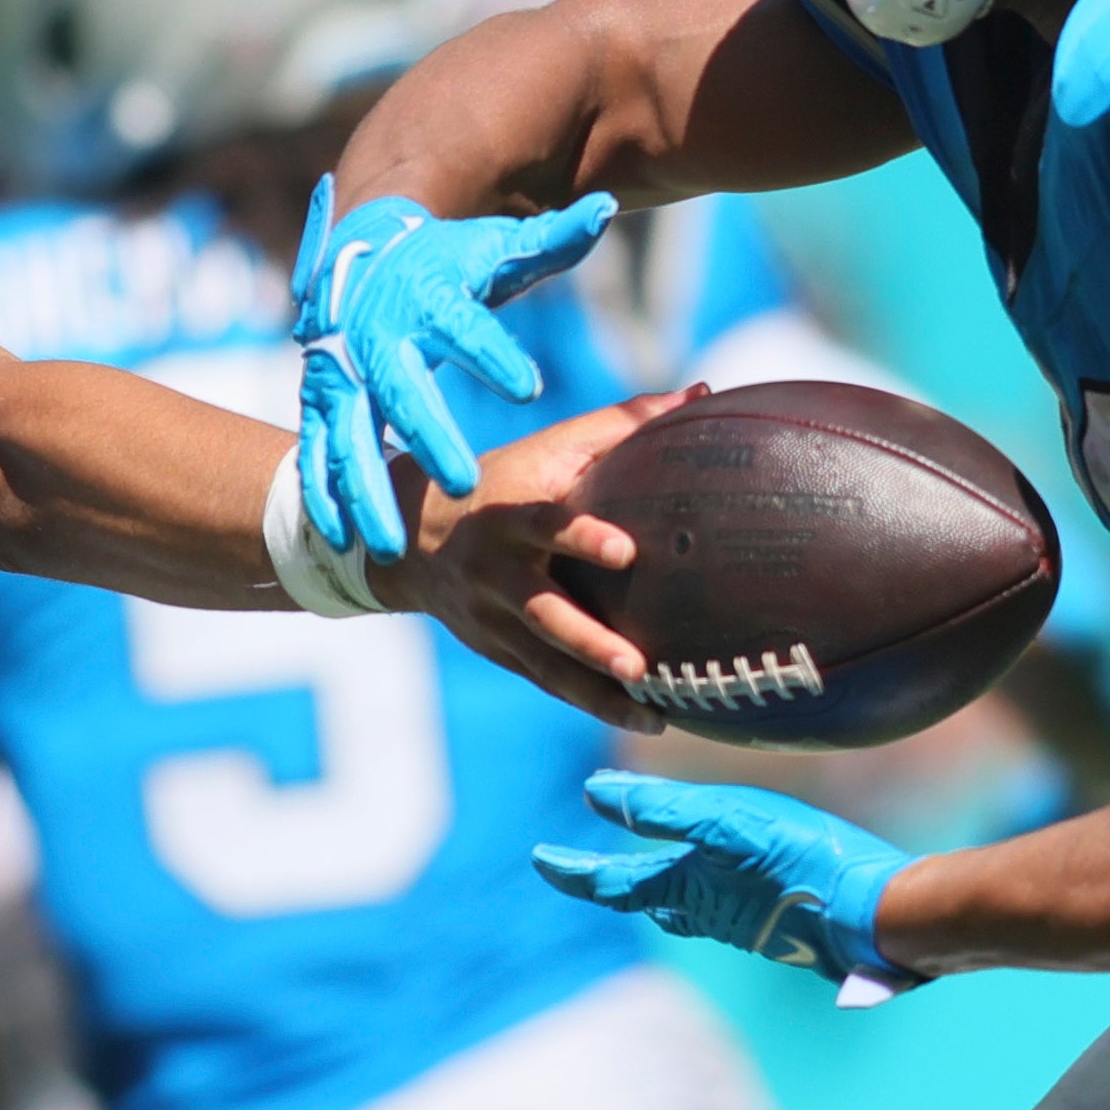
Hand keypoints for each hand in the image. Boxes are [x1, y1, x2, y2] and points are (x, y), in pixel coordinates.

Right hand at [293, 179, 616, 557]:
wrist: (357, 252)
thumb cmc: (442, 260)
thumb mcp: (494, 247)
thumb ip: (550, 240)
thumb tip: (606, 210)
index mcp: (426, 297)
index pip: (464, 325)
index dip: (493, 353)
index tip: (530, 387)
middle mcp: (376, 336)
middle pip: (402, 391)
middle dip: (429, 438)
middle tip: (465, 486)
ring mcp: (340, 372)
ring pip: (348, 436)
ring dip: (366, 490)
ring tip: (390, 545)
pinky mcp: (319, 399)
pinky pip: (316, 451)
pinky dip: (322, 494)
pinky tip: (337, 540)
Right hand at [378, 393, 671, 729]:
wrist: (409, 537)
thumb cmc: (504, 481)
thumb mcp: (548, 447)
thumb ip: (619, 424)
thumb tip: (700, 393)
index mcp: (512, 516)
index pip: (546, 525)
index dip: (581, 537)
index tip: (626, 551)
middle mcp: (499, 572)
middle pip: (543, 613)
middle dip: (588, 641)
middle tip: (637, 665)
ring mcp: (495, 619)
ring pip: (546, 662)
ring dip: (596, 691)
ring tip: (650, 712)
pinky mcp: (501, 650)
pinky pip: (547, 682)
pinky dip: (590, 702)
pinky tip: (640, 716)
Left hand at [532, 769, 919, 997]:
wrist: (877, 915)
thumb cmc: (799, 860)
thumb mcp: (724, 821)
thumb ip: (659, 809)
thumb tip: (592, 796)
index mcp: (686, 891)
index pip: (610, 884)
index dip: (570, 871)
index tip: (538, 859)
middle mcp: (711, 915)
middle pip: (646, 899)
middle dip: (611, 884)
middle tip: (582, 870)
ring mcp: (748, 922)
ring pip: (687, 905)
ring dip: (659, 886)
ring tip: (648, 872)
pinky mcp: (782, 919)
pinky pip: (728, 903)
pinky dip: (709, 886)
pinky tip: (730, 876)